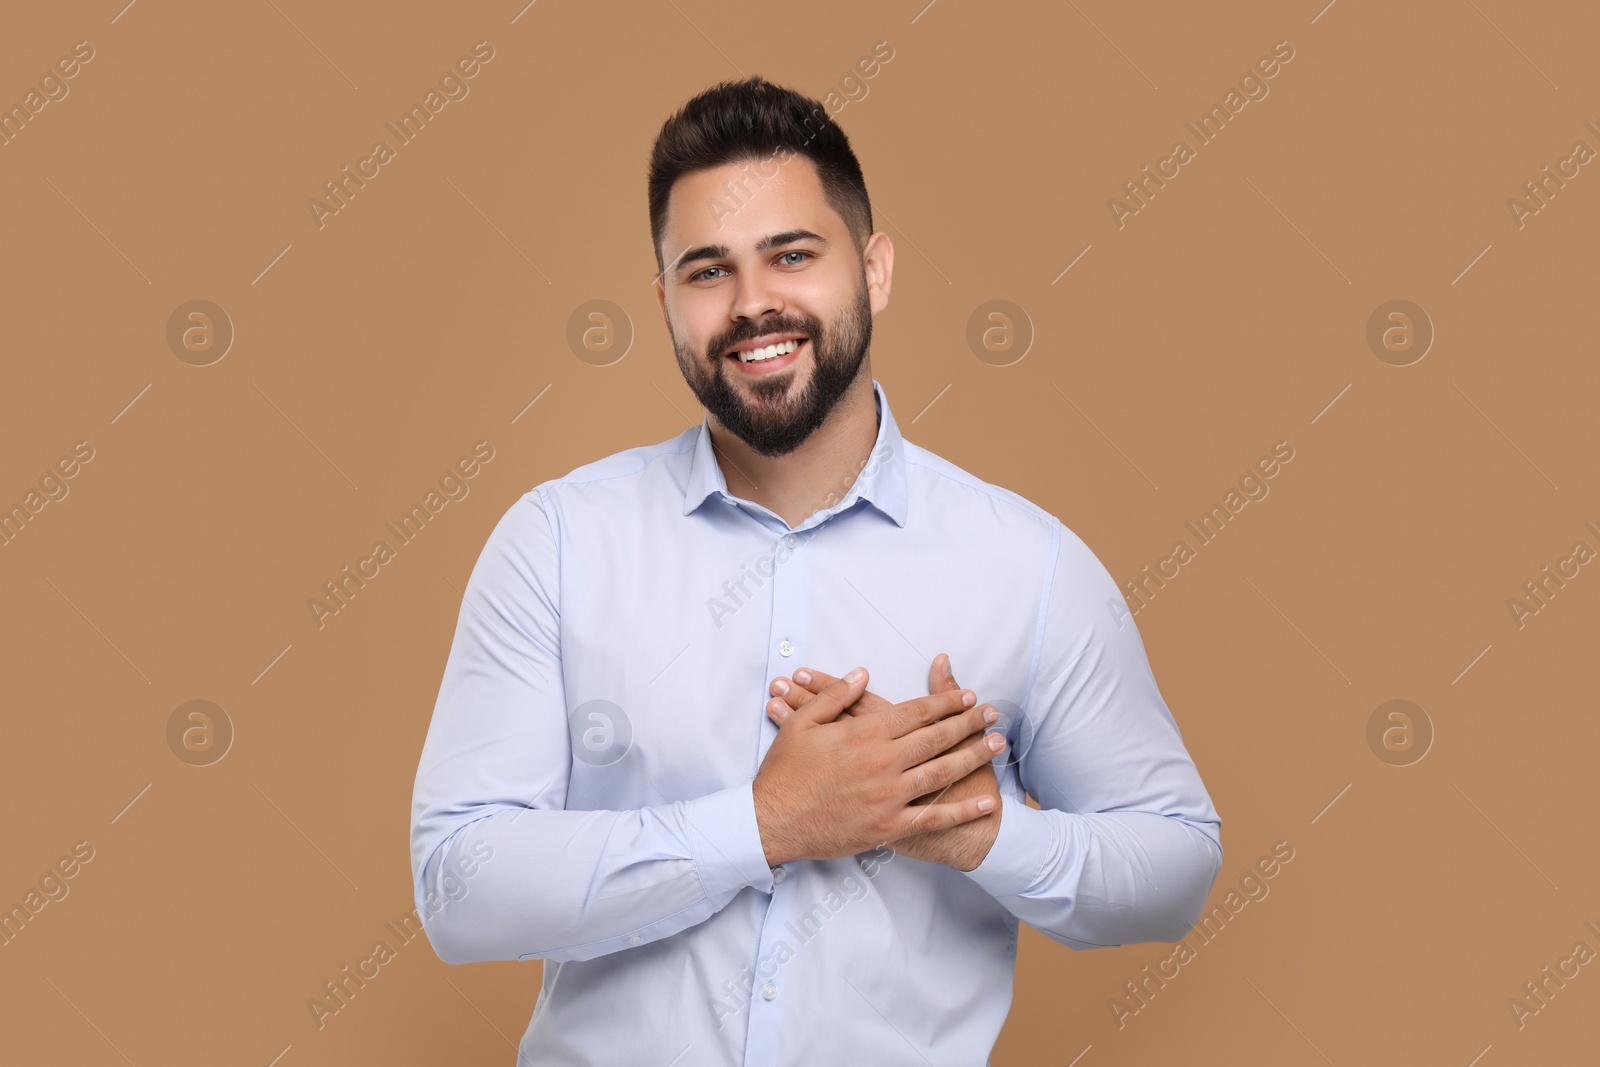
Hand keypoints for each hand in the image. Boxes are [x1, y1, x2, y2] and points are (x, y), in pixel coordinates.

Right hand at [750, 667, 1003, 866]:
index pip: (916, 713)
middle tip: (992, 712)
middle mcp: (883, 763)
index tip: (967, 695)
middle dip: (969, 722)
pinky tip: (985, 801)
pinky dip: (962, 810)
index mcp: (865, 735)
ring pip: (942, 773)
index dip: (946, 702)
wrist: (772, 822)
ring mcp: (889, 797)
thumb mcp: (803, 724)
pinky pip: (933, 818)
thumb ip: (835, 696)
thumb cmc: (784, 772)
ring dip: (973, 756)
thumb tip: (863, 674)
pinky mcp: (889, 827)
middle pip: (937, 738)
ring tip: (998, 744)